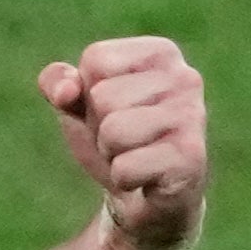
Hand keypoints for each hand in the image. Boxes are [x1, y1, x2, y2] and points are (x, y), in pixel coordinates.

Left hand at [38, 37, 206, 245]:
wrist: (142, 196)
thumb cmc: (112, 137)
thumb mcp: (75, 103)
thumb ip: (55, 82)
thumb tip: (67, 92)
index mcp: (161, 53)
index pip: (96, 60)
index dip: (87, 92)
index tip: (112, 109)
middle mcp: (186, 77)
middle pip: (103, 96)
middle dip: (100, 125)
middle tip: (125, 138)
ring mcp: (194, 117)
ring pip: (113, 131)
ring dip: (111, 152)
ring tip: (135, 155)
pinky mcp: (192, 158)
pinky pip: (125, 168)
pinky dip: (124, 179)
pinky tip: (147, 178)